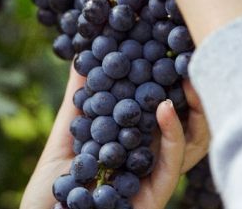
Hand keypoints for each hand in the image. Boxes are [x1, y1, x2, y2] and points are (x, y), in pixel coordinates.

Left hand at [20, 67, 209, 208]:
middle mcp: (146, 159)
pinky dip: (172, 136)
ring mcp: (153, 178)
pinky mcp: (155, 195)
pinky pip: (171, 164)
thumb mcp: (62, 140)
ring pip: (188, 142)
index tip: (169, 47)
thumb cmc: (49, 194)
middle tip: (188, 59)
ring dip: (192, 109)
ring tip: (186, 78)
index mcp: (130, 144)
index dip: (166, 80)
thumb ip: (78, 103)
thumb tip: (82, 57)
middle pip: (182, 123)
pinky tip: (164, 109)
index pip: (155, 108)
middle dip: (191, 92)